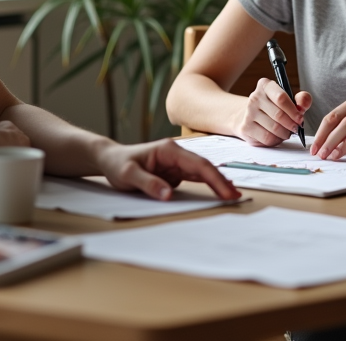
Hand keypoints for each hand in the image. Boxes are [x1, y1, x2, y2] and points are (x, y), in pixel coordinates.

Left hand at [95, 138, 240, 201]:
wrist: (110, 160)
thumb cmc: (118, 164)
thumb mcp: (128, 175)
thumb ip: (148, 184)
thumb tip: (169, 194)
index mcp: (169, 150)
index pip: (198, 164)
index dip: (214, 178)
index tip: (225, 191)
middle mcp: (176, 154)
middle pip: (204, 167)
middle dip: (220, 181)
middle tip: (235, 196)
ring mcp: (176, 163)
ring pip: (202, 173)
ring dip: (216, 183)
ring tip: (232, 196)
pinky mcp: (175, 172)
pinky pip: (195, 179)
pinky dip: (207, 185)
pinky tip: (218, 192)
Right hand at [235, 79, 311, 146]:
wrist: (251, 116)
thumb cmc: (274, 107)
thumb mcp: (289, 99)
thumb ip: (301, 99)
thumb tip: (303, 106)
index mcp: (265, 86)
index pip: (281, 98)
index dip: (293, 111)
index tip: (300, 118)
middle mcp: (255, 97)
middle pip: (278, 115)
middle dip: (291, 124)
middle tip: (296, 128)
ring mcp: (248, 113)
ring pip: (274, 128)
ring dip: (285, 133)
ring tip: (287, 132)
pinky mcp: (246, 128)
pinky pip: (267, 138)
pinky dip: (276, 140)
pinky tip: (277, 136)